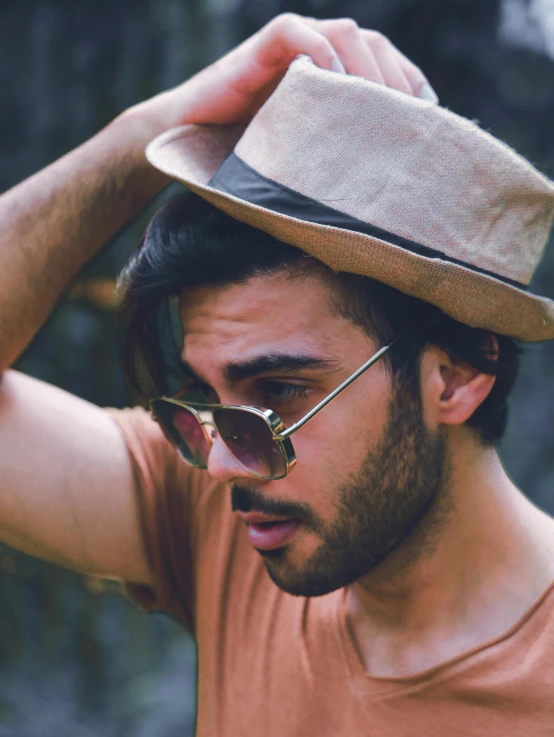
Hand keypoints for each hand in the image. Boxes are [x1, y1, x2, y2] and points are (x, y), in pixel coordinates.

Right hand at [135, 14, 436, 133]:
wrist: (193, 138)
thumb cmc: (251, 150)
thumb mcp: (308, 150)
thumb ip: (339, 147)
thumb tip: (382, 181)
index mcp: (335, 70)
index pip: (387, 63)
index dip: (412, 84)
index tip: (429, 119)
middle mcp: (319, 50)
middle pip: (376, 45)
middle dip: (398, 78)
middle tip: (409, 118)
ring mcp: (292, 43)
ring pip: (346, 33)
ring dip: (368, 67)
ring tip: (376, 106)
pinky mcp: (262, 46)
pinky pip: (298, 34)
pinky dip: (320, 54)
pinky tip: (335, 85)